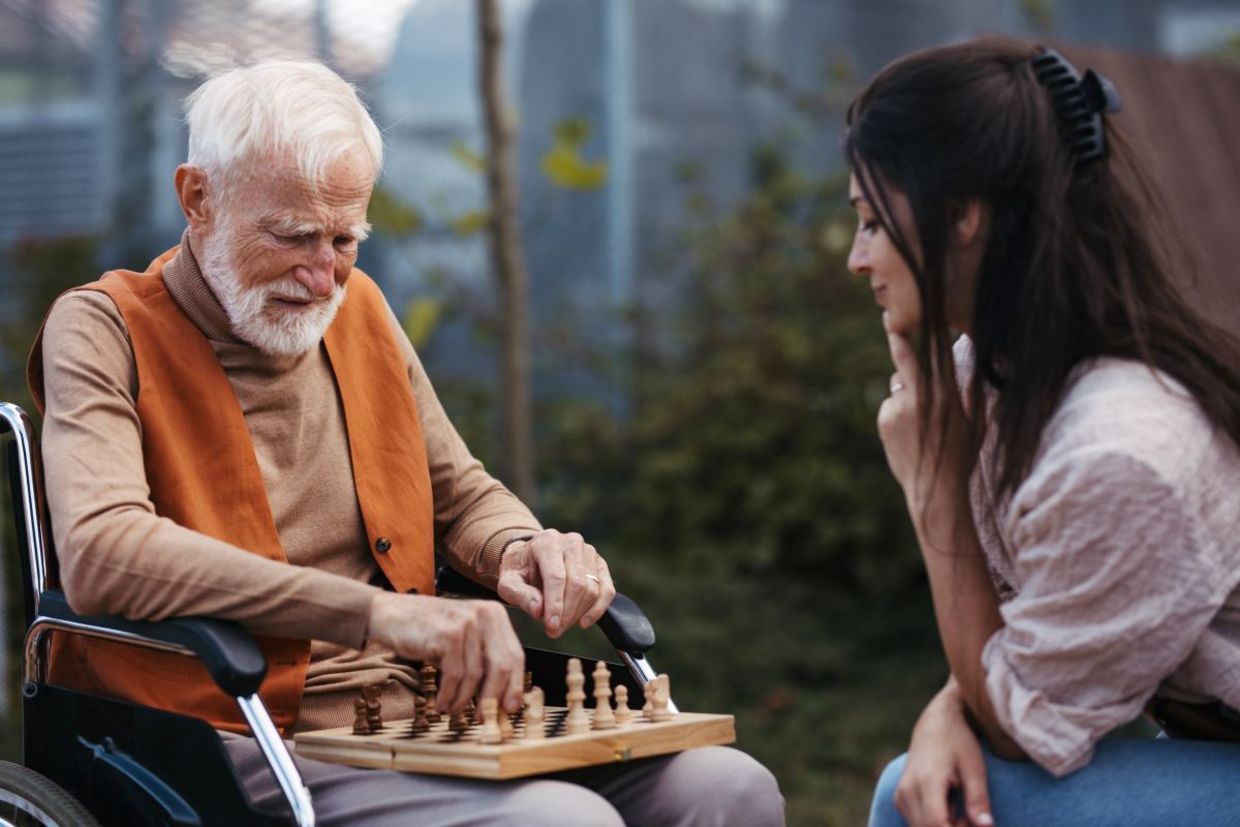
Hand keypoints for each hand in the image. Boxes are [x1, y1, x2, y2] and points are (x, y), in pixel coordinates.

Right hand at [366, 592, 524, 713]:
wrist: (390, 614)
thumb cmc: (428, 630)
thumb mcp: (464, 639)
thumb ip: (483, 659)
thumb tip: (501, 698)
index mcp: (495, 615)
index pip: (516, 655)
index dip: (515, 686)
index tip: (510, 709)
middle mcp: (485, 614)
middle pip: (503, 667)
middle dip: (494, 698)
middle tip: (484, 718)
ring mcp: (466, 623)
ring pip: (476, 675)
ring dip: (464, 700)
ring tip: (454, 710)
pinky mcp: (447, 635)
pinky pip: (454, 676)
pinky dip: (449, 695)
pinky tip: (442, 704)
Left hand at [496, 528, 615, 638]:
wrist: (531, 557)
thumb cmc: (519, 570)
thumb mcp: (508, 582)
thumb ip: (520, 595)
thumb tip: (539, 610)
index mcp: (547, 542)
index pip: (556, 576)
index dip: (555, 604)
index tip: (551, 626)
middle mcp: (571, 542)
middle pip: (577, 584)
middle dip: (567, 613)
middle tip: (554, 631)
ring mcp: (589, 551)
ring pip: (592, 588)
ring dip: (578, 614)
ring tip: (562, 626)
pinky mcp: (600, 563)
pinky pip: (606, 589)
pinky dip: (598, 609)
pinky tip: (583, 622)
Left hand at [877, 314, 967, 517]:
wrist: (935, 488)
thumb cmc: (962, 455)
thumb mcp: (976, 422)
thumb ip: (973, 391)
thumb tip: (977, 364)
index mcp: (948, 393)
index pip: (937, 353)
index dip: (928, 329)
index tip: (922, 308)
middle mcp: (923, 396)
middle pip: (906, 357)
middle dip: (898, 338)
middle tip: (888, 320)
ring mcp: (900, 407)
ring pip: (898, 384)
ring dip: (906, 392)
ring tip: (920, 421)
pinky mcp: (885, 418)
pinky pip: (890, 404)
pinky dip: (896, 411)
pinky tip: (908, 432)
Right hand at [896, 681, 993, 826]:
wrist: (938, 720)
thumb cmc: (960, 741)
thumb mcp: (975, 768)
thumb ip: (978, 800)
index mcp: (927, 781)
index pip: (937, 825)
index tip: (975, 825)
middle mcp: (908, 790)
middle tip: (973, 820)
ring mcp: (901, 794)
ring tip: (962, 812)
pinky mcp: (900, 797)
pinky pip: (916, 823)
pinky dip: (934, 824)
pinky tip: (951, 809)